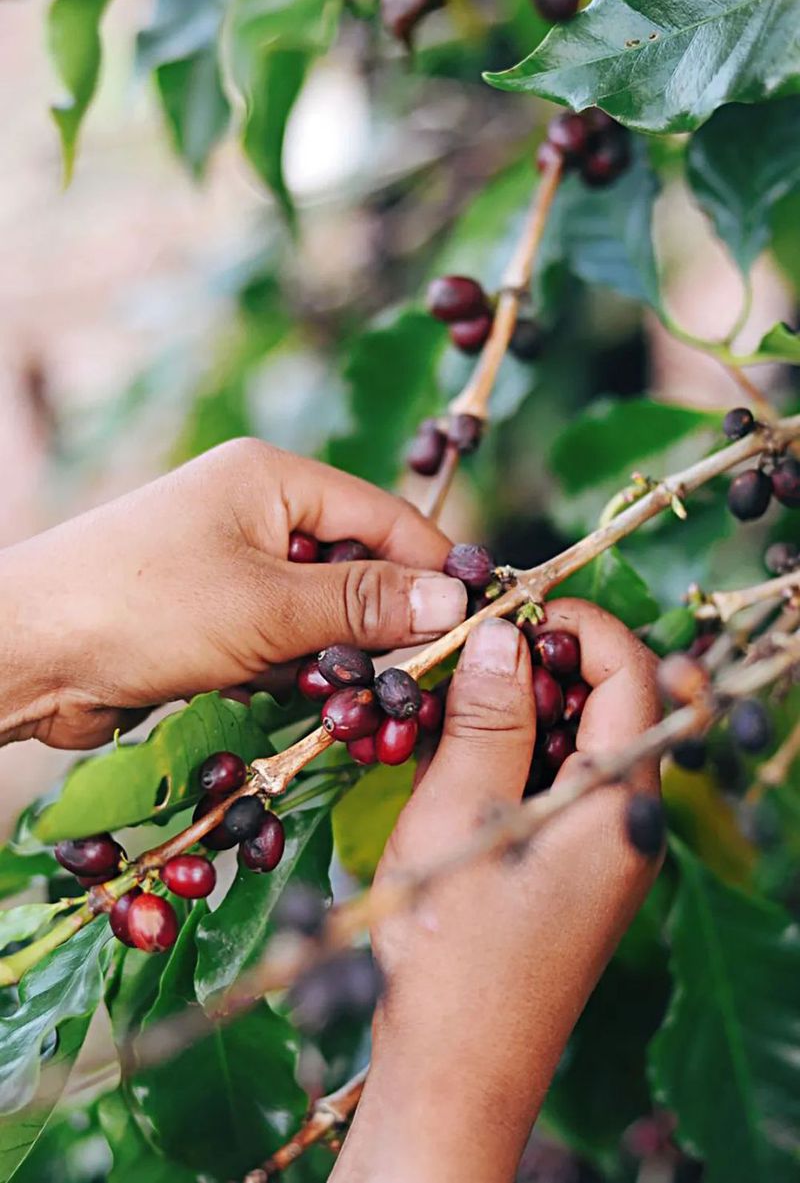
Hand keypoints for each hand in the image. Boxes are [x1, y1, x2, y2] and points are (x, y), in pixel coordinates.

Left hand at [0, 439, 465, 748]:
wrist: (24, 652)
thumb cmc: (145, 606)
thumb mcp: (269, 605)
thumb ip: (365, 603)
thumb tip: (456, 599)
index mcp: (273, 479)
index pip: (384, 516)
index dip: (434, 567)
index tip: (476, 618)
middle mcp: (255, 513)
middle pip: (354, 566)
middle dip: (383, 623)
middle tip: (419, 678)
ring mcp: (230, 566)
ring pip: (318, 613)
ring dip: (336, 658)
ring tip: (359, 701)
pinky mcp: (210, 617)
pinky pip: (278, 641)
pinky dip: (294, 674)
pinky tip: (303, 707)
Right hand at [332, 602, 660, 1182]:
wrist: (454, 1068)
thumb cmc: (452, 947)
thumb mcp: (460, 813)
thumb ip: (487, 718)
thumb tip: (499, 633)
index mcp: (622, 802)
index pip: (635, 675)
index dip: (581, 624)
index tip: (514, 609)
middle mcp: (628, 819)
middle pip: (614, 702)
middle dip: (549, 662)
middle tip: (475, 654)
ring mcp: (601, 845)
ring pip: (581, 739)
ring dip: (526, 707)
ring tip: (454, 702)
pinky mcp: (570, 864)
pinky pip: (557, 780)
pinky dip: (515, 752)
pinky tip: (455, 754)